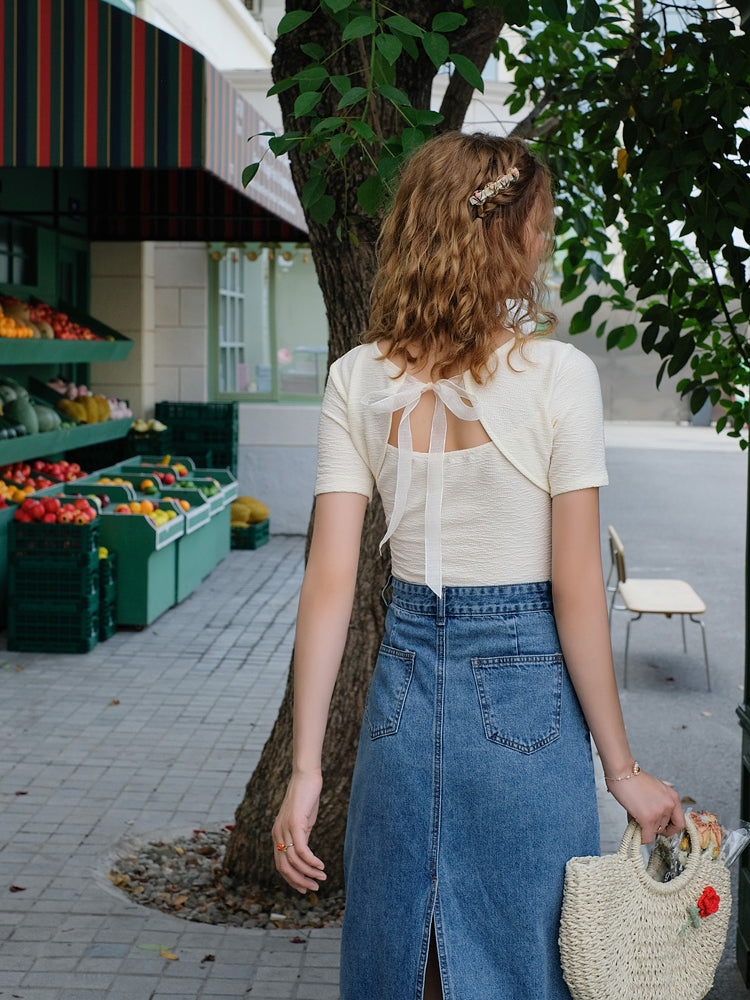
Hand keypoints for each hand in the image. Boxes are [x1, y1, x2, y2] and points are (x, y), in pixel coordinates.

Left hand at [272, 771, 326, 893]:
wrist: (306, 777)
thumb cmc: (306, 798)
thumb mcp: (303, 822)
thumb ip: (301, 838)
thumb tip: (305, 856)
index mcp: (277, 835)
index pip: (280, 865)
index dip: (292, 880)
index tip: (305, 888)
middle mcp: (277, 834)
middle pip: (284, 868)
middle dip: (299, 882)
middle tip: (314, 888)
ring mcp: (284, 829)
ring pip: (294, 862)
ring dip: (309, 873)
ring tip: (322, 877)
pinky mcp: (295, 824)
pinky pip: (302, 850)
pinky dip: (312, 862)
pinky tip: (321, 866)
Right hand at [606, 768, 684, 844]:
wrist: (621, 771)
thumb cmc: (633, 779)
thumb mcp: (654, 790)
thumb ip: (658, 805)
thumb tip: (653, 823)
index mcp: (673, 797)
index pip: (680, 822)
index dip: (670, 828)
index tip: (662, 828)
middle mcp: (670, 804)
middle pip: (665, 828)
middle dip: (654, 827)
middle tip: (644, 821)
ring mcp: (659, 812)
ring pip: (655, 832)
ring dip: (644, 828)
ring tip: (635, 817)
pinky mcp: (648, 818)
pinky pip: (647, 837)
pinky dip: (640, 837)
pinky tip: (634, 830)